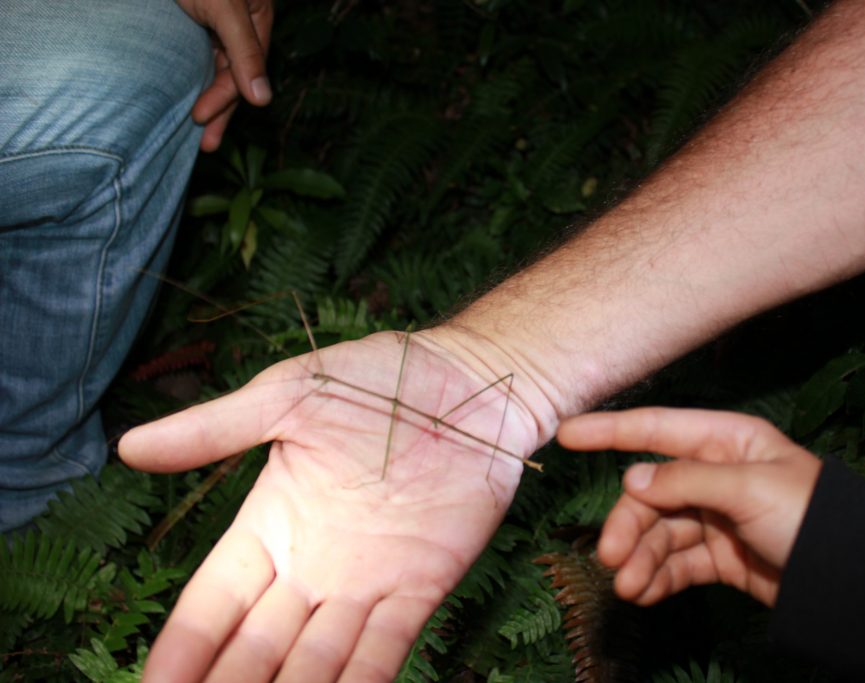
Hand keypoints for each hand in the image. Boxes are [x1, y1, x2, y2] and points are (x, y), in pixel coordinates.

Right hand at [120, 331, 539, 681]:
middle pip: (257, 647)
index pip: (213, 604)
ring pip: (317, 662)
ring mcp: (367, 583)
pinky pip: (385, 650)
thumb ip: (214, 429)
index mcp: (270, 524)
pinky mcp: (422, 588)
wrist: (471, 384)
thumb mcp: (290, 395)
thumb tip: (127, 447)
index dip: (183, 648)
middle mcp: (312, 567)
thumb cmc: (379, 379)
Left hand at [176, 0, 273, 151]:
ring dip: (204, 96)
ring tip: (194, 127)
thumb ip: (244, 51)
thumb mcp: (226, 8)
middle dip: (219, 109)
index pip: (246, 70)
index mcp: (257, 21)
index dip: (224, 97)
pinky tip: (182, 92)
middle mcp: (240, 26)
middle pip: (231, 76)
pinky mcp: (191, 19)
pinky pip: (194, 55)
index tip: (200, 118)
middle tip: (206, 144)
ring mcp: (216, 24)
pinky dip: (190, 75)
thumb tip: (262, 101)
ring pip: (213, 68)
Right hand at [557, 408, 821, 606]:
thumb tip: (632, 480)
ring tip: (629, 587)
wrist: (852, 580)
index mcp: (726, 441)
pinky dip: (658, 577)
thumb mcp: (750, 487)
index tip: (567, 434)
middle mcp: (715, 474)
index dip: (610, 430)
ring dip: (640, 558)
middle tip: (612, 557)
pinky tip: (644, 592)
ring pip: (659, 532)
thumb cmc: (810, 515)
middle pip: (651, 493)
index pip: (656, 429)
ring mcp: (716, 517)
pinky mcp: (720, 556)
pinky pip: (677, 562)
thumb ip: (686, 480)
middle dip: (629, 525)